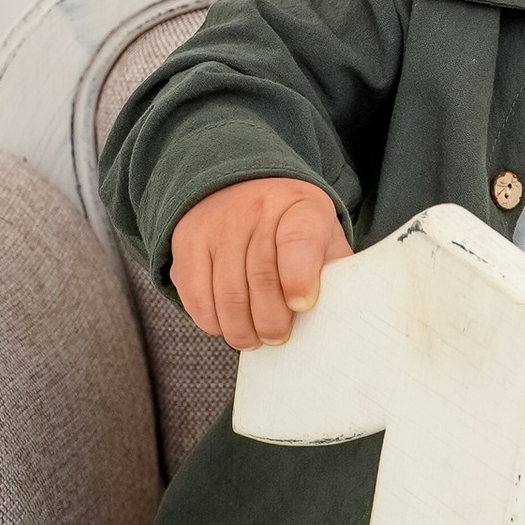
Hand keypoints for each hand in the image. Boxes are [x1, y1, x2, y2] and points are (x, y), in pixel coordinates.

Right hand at [168, 178, 351, 348]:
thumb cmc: (292, 226)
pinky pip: (197, 298)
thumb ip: (332, 270)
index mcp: (300, 206)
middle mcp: (255, 210)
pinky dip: (213, 322)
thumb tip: (337, 315)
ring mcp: (217, 225)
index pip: (299, 240)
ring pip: (227, 295)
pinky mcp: (187, 243)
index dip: (300, 279)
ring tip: (254, 338)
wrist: (240, 187)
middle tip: (278, 336)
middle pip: (261, 277)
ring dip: (242, 329)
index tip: (303, 306)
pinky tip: (228, 324)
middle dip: (272, 321)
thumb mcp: (323, 235)